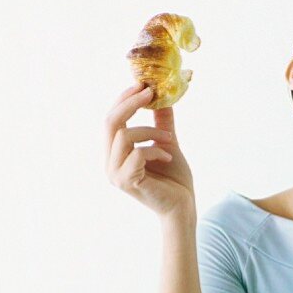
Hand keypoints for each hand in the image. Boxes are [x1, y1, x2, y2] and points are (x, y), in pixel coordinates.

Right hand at [104, 82, 194, 216]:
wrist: (182, 207)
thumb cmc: (174, 180)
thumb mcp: (167, 143)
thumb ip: (162, 122)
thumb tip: (162, 96)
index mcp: (115, 153)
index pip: (111, 120)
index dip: (123, 99)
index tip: (141, 84)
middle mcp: (110, 163)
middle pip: (110, 122)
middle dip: (129, 103)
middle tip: (149, 92)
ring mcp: (115, 173)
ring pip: (123, 135)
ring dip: (149, 130)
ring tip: (169, 138)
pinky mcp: (126, 181)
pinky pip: (136, 153)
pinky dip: (155, 150)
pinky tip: (168, 157)